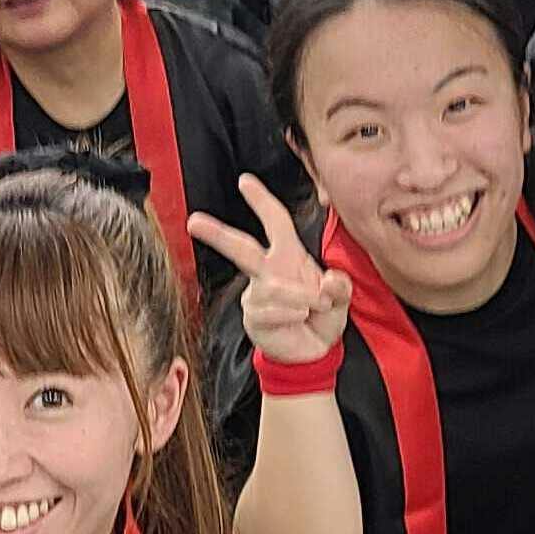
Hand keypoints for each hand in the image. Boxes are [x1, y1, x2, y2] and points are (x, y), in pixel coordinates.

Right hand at [186, 174, 351, 368]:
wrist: (313, 352)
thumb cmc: (322, 317)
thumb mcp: (340, 299)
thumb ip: (340, 287)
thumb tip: (329, 281)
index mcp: (288, 257)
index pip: (275, 222)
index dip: (261, 201)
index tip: (244, 182)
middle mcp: (268, 271)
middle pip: (242, 248)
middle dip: (218, 234)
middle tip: (194, 222)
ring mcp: (257, 294)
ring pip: (272, 287)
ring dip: (300, 297)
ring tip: (313, 308)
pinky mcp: (253, 316)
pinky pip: (269, 310)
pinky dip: (291, 314)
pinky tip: (299, 318)